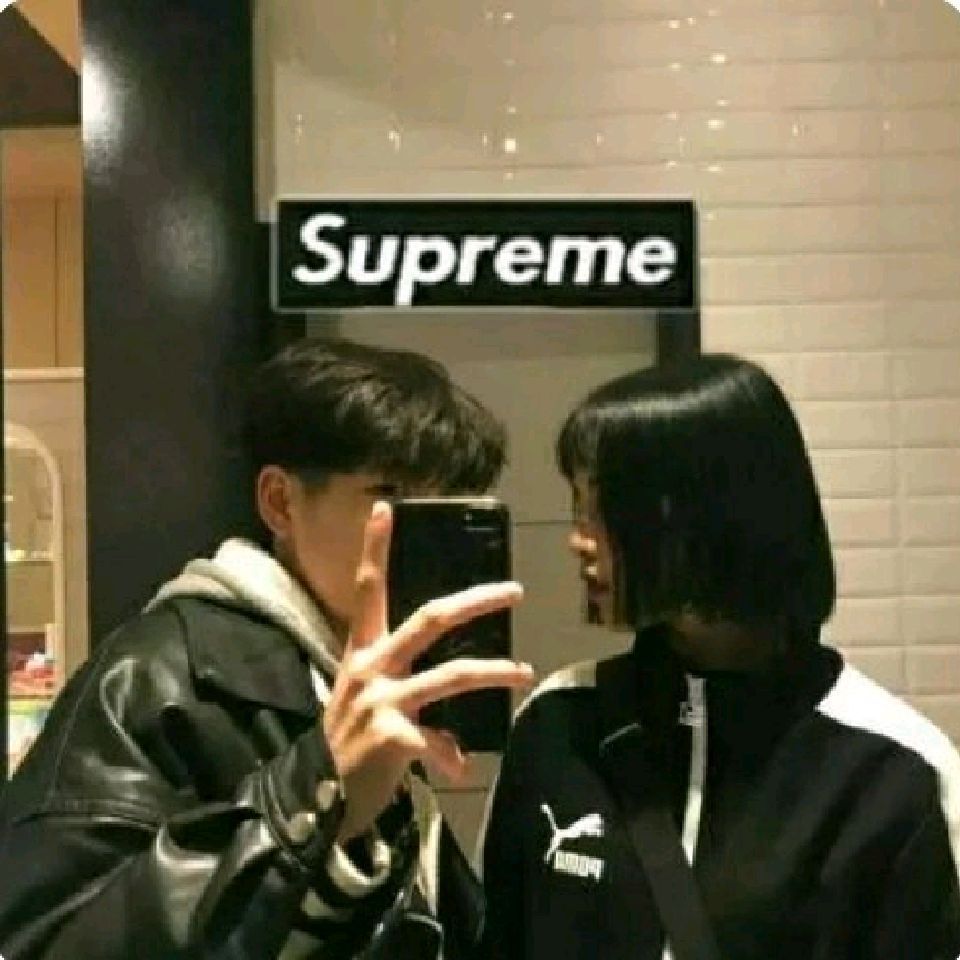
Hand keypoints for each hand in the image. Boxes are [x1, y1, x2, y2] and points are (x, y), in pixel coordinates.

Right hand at [323, 501, 532, 841]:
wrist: (314, 799)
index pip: (368, 590)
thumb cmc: (346, 745)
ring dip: (494, 672)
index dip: (375, 548)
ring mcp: (381, 700)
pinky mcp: (392, 736)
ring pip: (452, 674)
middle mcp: (371, 667)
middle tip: (514, 591)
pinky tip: (460, 770)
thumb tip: (456, 739)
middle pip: (430, 619)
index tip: (386, 508)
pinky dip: (453, 757)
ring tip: (525, 673)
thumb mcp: (367, 706)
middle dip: (476, 601)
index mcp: (363, 652)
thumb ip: (411, 702)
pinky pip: (438, 742)